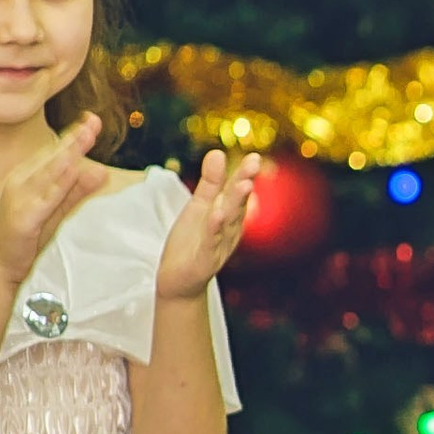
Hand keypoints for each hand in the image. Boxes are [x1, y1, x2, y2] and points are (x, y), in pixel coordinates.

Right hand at [0, 114, 108, 286]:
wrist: (0, 265)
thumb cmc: (28, 237)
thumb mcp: (57, 210)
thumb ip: (76, 191)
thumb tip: (101, 170)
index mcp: (27, 176)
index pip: (53, 152)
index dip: (73, 136)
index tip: (92, 119)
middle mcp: (21, 181)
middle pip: (52, 157)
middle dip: (74, 138)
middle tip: (94, 121)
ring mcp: (20, 197)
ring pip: (49, 172)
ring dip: (69, 153)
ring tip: (87, 136)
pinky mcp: (23, 216)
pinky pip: (45, 197)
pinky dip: (60, 183)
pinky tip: (74, 170)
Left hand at [157, 148, 260, 299]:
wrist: (178, 281)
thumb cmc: (191, 243)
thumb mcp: (199, 208)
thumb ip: (210, 183)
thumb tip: (218, 152)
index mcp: (229, 216)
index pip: (237, 192)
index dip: (245, 174)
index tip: (254, 156)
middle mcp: (229, 231)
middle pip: (237, 204)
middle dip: (245, 183)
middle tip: (254, 164)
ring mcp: (219, 246)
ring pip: (228, 222)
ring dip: (236, 203)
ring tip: (243, 184)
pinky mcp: (204, 261)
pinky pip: (210, 243)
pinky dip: (214, 229)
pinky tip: (217, 214)